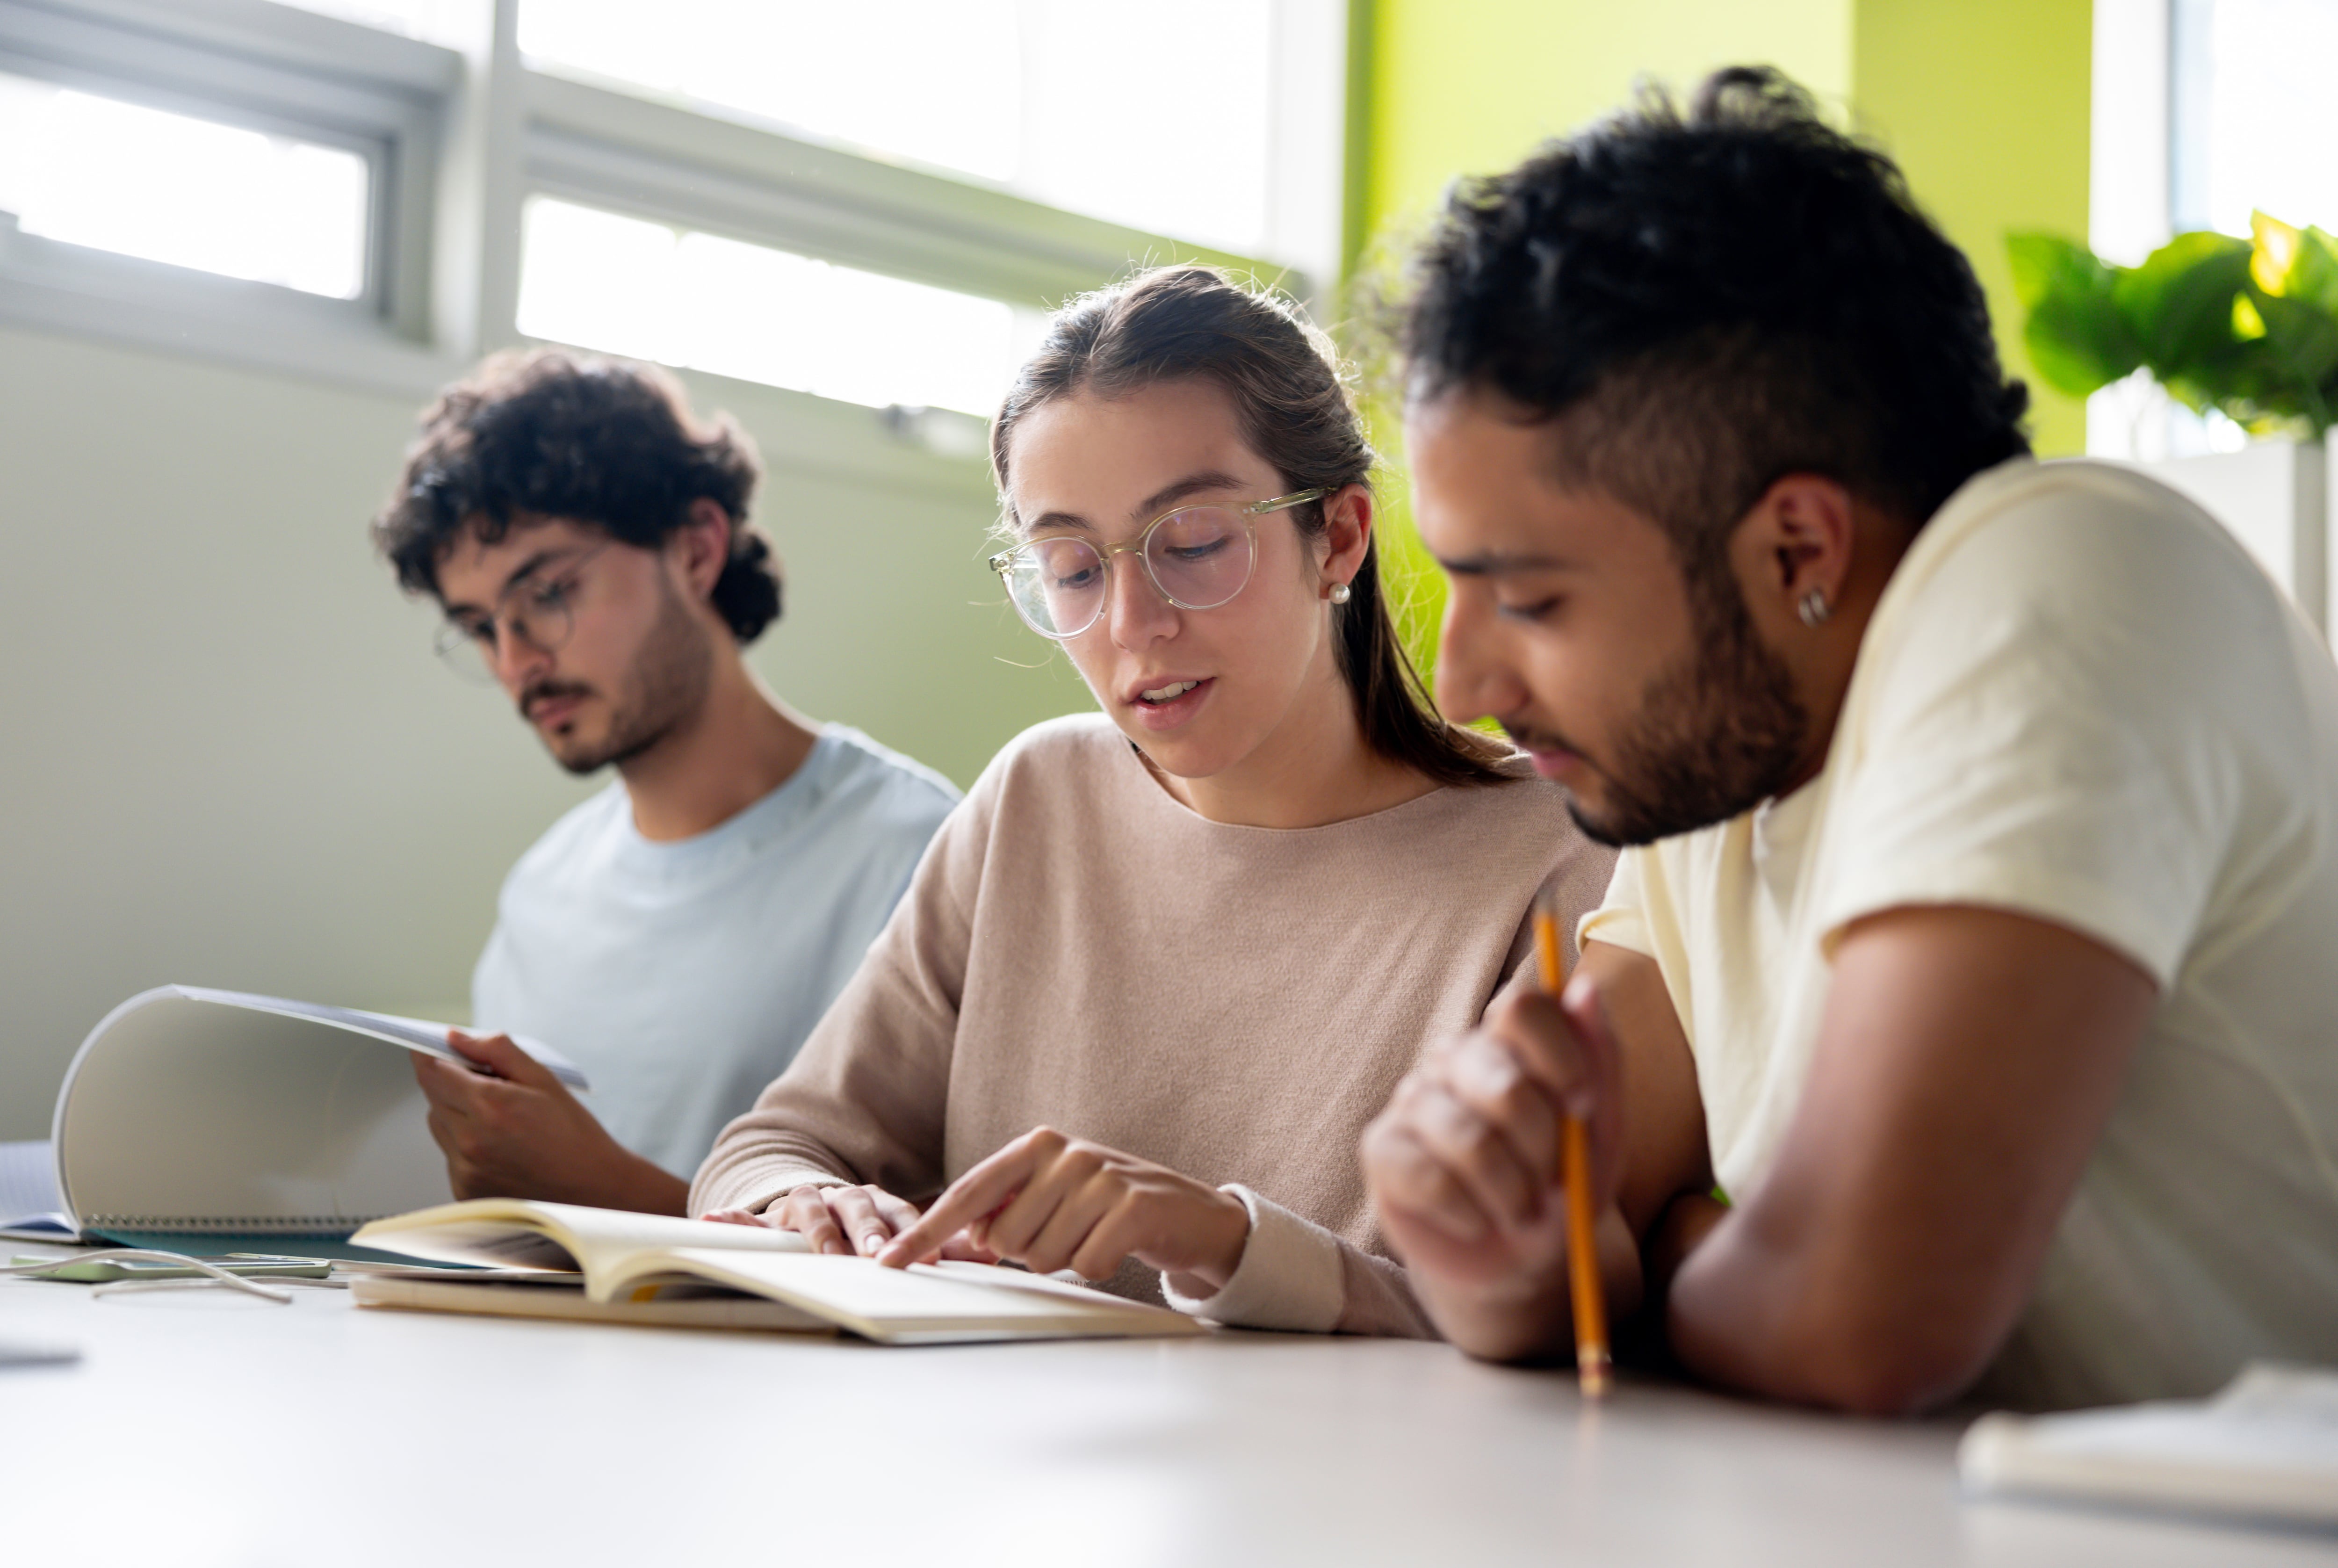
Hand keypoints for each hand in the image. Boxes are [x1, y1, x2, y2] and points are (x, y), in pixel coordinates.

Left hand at [413, 1030, 685, 1214]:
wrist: (592, 1187)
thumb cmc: (573, 1133)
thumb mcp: (542, 1078)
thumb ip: (496, 1050)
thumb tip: (456, 1037)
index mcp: (490, 1107)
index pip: (432, 1071)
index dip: (428, 1054)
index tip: (429, 1047)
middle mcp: (470, 1141)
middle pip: (432, 1096)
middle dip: (450, 1082)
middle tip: (485, 1083)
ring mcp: (465, 1170)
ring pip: (438, 1125)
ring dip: (456, 1113)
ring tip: (498, 1119)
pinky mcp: (465, 1190)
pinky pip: (450, 1154)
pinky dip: (464, 1144)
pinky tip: (499, 1146)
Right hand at [703, 1184, 997, 1260]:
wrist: (821, 1206)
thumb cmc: (866, 1227)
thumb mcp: (904, 1234)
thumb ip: (942, 1244)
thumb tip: (992, 1254)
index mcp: (880, 1201)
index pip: (902, 1214)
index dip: (914, 1234)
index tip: (927, 1261)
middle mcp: (845, 1196)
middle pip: (860, 1211)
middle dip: (869, 1234)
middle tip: (878, 1256)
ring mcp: (809, 1202)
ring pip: (812, 1213)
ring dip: (819, 1231)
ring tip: (825, 1252)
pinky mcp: (773, 1214)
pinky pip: (749, 1216)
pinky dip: (733, 1218)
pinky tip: (713, 1218)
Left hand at [877, 1127, 1251, 1291]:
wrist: (1193, 1212)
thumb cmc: (1112, 1206)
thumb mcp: (1056, 1194)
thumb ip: (1008, 1206)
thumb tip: (966, 1233)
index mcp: (1037, 1146)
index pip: (968, 1194)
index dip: (927, 1232)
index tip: (891, 1262)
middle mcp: (1066, 1154)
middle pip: (1004, 1239)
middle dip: (1030, 1252)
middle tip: (1069, 1234)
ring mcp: (1102, 1177)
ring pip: (1042, 1257)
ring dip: (1066, 1260)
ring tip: (1095, 1236)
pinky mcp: (1134, 1207)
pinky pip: (1086, 1264)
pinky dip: (1098, 1267)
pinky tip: (1118, 1246)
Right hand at [1360, 977, 1623, 1333]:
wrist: (1519, 1259)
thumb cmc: (1560, 1184)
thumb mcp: (1600, 1131)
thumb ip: (1599, 1060)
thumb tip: (1586, 989)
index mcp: (1507, 1041)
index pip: (1521, 1007)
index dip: (1560, 1057)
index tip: (1583, 1107)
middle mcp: (1453, 1058)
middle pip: (1503, 1080)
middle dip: (1545, 1148)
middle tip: (1553, 1183)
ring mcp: (1411, 1099)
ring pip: (1470, 1139)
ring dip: (1513, 1192)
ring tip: (1523, 1213)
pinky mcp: (1381, 1149)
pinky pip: (1430, 1178)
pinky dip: (1471, 1213)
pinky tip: (1480, 1221)